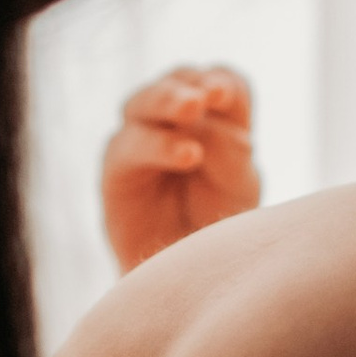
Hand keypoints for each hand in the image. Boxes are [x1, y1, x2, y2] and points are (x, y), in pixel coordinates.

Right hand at [101, 65, 259, 269]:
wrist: (190, 276)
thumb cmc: (218, 225)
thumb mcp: (239, 185)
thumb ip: (229, 148)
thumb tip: (206, 117)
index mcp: (213, 118)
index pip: (216, 79)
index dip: (222, 82)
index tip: (228, 98)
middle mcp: (172, 121)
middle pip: (176, 81)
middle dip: (191, 84)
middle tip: (209, 96)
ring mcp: (140, 141)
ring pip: (142, 101)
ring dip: (168, 99)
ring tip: (193, 109)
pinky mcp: (116, 170)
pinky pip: (127, 145)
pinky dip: (158, 145)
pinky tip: (187, 155)